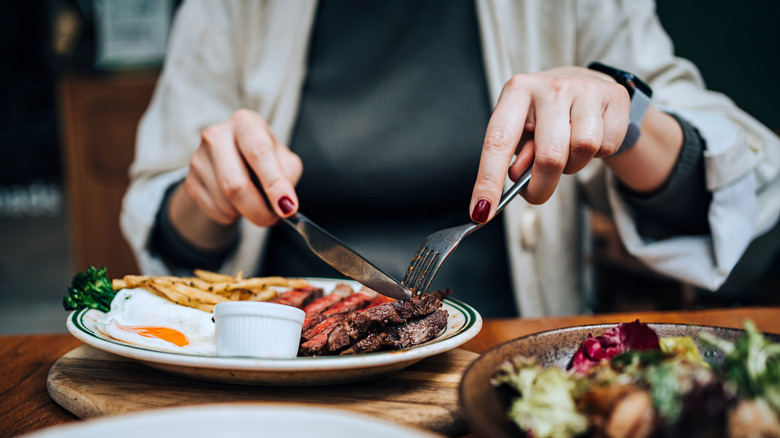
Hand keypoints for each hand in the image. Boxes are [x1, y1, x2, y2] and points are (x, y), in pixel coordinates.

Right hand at [181, 109, 302, 227]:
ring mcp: (198, 158)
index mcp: (245, 123)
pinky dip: (233, 217)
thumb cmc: (266, 160)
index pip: (259, 153)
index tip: (287, 208)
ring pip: (225, 203)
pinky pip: (215, 212)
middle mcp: (217, 135)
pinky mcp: (189, 181)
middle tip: (274, 219)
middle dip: (259, 210)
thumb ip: (287, 179)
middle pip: (236, 184)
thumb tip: (285, 206)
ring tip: (255, 203)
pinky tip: (238, 204)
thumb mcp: (285, 161)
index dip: (274, 183)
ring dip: (247, 213)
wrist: (235, 162)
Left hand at [469, 66, 630, 221]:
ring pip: (582, 150)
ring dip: (573, 166)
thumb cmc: (545, 114)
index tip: (482, 212)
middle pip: (549, 156)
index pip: (498, 142)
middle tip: (537, 192)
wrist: (586, 83)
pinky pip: (607, 145)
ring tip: (567, 152)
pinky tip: (590, 138)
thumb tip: (519, 177)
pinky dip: (598, 154)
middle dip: (542, 186)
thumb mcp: (522, 129)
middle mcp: (550, 87)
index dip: (489, 180)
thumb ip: (517, 154)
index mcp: (517, 91)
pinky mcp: (614, 97)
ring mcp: (585, 89)